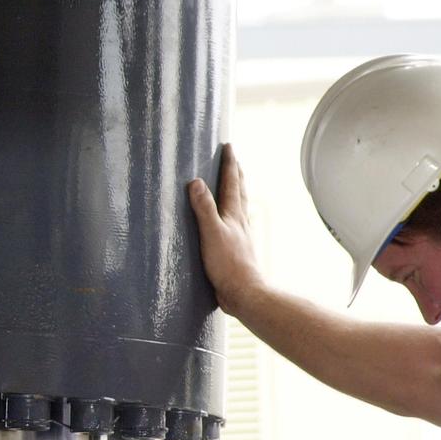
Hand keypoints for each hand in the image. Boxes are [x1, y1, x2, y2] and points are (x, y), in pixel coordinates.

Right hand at [186, 143, 265, 314]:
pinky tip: (231, 220)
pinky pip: (236, 222)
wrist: (244, 293)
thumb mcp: (211, 232)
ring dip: (237, 191)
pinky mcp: (236, 248)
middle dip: (236, 173)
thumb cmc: (228, 264)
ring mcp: (240, 235)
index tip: (228, 146)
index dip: (229, 163)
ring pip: (240, 206)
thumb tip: (196, 182)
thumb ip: (204, 208)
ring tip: (234, 184)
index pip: (231, 182)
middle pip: (240, 191)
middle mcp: (240, 221)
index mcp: (234, 214)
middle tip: (233, 159)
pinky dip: (233, 213)